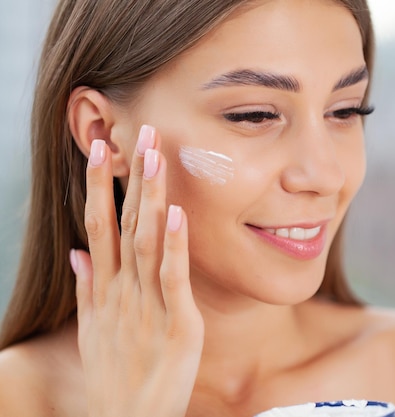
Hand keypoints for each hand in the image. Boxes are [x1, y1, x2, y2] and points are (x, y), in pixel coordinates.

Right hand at [70, 125, 203, 416]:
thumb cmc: (115, 376)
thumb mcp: (93, 329)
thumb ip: (87, 288)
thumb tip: (78, 252)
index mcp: (104, 289)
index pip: (99, 226)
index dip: (98, 187)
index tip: (102, 148)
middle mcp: (121, 290)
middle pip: (121, 224)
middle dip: (127, 178)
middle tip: (135, 132)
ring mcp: (146, 305)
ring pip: (144, 242)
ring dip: (147, 198)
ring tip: (152, 156)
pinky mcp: (176, 323)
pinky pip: (172, 278)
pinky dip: (172, 246)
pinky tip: (173, 214)